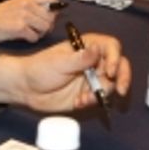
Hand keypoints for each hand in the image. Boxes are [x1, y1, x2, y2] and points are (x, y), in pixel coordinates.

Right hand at [0, 0, 58, 42]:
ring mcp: (23, 15)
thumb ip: (32, 6)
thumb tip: (53, 13)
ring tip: (29, 33)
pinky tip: (23, 38)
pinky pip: (35, 37)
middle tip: (37, 30)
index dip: (55, 9)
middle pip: (51, 16)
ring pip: (45, 27)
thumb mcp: (16, 5)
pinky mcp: (18, 27)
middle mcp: (26, 4)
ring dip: (40, 33)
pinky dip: (31, 40)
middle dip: (47, 26)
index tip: (49, 17)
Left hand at [0, 34, 131, 111]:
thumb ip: (80, 58)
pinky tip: (79, 103)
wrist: (26, 89)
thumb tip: (97, 49)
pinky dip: (93, 102)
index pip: (111, 47)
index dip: (115, 58)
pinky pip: (100, 98)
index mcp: (87, 46)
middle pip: (118, 65)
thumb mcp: (59, 62)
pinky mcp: (88, 94)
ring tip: (84, 99)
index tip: (110, 71)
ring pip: (111, 84)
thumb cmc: (39, 68)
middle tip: (121, 90)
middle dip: (123, 77)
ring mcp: (92, 78)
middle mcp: (93, 61)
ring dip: (103, 93)